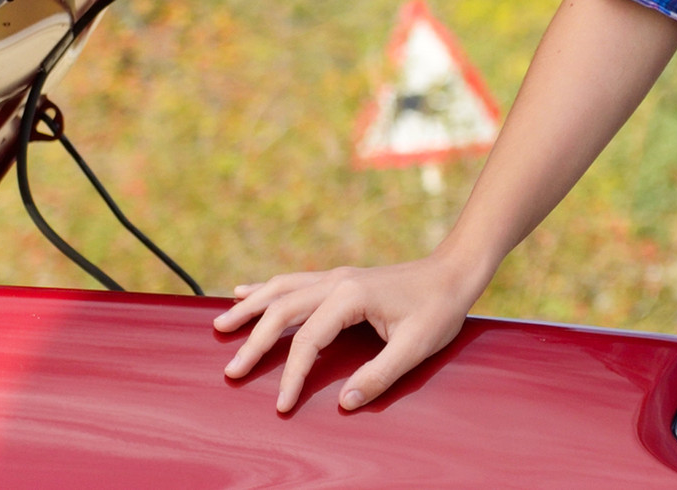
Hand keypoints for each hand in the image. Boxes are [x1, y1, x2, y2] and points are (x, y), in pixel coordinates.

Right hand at [214, 250, 487, 412]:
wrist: (456, 270)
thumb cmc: (440, 307)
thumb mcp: (417, 346)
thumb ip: (380, 375)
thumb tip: (344, 403)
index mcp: (351, 296)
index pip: (308, 340)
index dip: (292, 375)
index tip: (282, 405)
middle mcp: (338, 280)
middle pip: (283, 310)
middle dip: (254, 342)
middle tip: (231, 371)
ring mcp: (338, 276)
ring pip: (282, 289)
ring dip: (250, 307)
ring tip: (221, 325)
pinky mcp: (342, 277)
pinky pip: (294, 280)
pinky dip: (266, 288)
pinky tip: (244, 291)